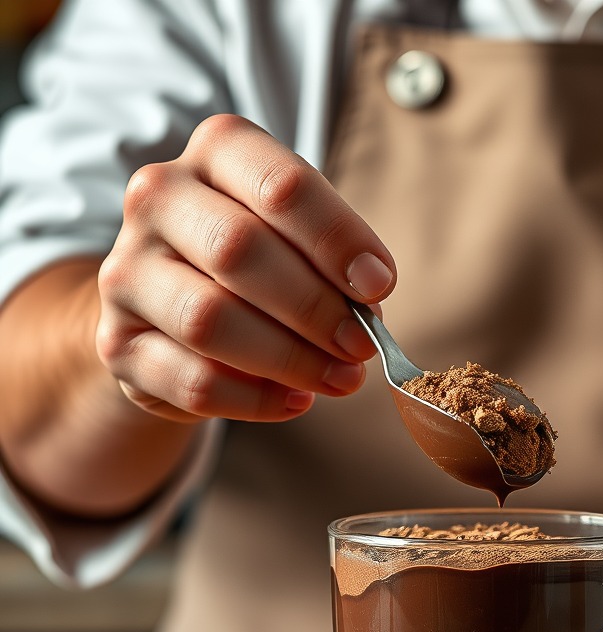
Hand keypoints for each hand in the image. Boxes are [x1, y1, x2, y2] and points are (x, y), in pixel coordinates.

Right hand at [96, 114, 395, 422]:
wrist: (174, 315)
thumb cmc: (260, 270)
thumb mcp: (300, 243)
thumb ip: (333, 264)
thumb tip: (368, 308)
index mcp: (216, 154)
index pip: (280, 185)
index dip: (337, 239)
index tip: (379, 286)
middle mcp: (157, 199)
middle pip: (239, 250)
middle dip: (315, 307)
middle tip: (361, 346)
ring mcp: (126, 272)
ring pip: (210, 319)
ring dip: (291, 359)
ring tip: (341, 379)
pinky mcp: (118, 345)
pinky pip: (194, 381)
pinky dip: (257, 399)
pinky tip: (296, 401)